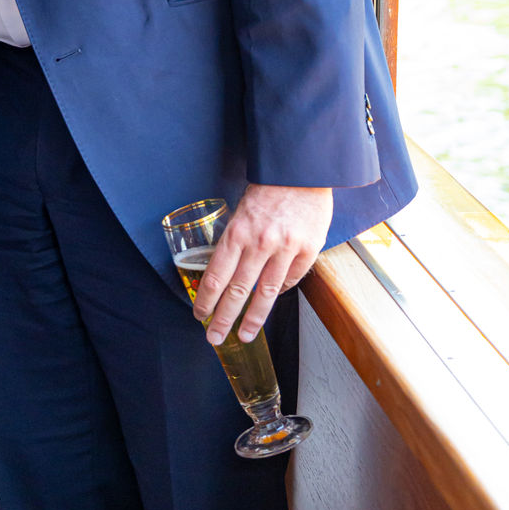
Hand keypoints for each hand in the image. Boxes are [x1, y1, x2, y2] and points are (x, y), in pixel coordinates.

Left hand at [192, 183, 332, 344]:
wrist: (300, 172)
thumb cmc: (268, 191)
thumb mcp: (241, 212)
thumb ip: (235, 242)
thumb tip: (226, 273)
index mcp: (238, 232)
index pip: (216, 276)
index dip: (207, 300)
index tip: (200, 314)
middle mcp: (260, 244)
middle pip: (237, 291)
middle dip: (223, 318)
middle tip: (214, 337)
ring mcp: (286, 249)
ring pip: (265, 294)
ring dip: (252, 319)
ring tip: (244, 335)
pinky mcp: (308, 250)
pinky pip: (290, 280)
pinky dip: (280, 292)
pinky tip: (270, 301)